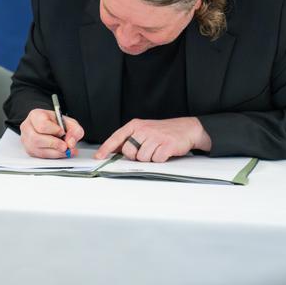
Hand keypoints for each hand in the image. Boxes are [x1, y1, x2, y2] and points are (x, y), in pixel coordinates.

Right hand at [20, 108, 83, 157]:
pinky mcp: (30, 151)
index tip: (62, 132)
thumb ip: (74, 130)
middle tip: (65, 146)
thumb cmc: (56, 123)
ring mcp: (27, 140)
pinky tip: (60, 153)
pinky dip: (53, 156)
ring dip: (55, 152)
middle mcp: (28, 127)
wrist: (50, 127)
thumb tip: (70, 143)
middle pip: (36, 139)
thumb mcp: (69, 122)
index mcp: (35, 115)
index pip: (42, 125)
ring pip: (38, 150)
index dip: (54, 130)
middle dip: (54, 144)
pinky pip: (40, 157)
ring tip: (65, 150)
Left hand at [95, 117, 211, 161]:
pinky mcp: (167, 144)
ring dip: (149, 158)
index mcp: (136, 125)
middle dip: (135, 156)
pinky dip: (160, 159)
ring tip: (156, 150)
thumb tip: (113, 150)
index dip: (106, 148)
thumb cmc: (162, 131)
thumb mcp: (143, 130)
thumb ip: (129, 139)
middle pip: (129, 151)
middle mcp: (144, 129)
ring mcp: (155, 136)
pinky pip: (156, 159)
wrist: (186, 128)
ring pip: (142, 158)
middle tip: (145, 150)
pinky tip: (164, 152)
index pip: (117, 137)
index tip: (99, 156)